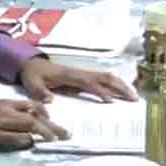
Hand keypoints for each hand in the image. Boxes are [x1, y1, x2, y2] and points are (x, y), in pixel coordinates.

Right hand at [0, 100, 67, 149]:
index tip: (54, 121)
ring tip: (55, 140)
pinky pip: (14, 138)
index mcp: (4, 102)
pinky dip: (25, 141)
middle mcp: (4, 110)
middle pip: (34, 116)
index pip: (31, 104)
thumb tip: (28, 126)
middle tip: (65, 134)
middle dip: (52, 125)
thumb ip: (9, 114)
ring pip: (28, 126)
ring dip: (44, 133)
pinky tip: (32, 145)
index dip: (46, 113)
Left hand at [19, 57, 136, 102]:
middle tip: (133, 98)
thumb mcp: (32, 84)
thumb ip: (40, 92)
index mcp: (69, 75)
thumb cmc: (33, 75)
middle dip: (119, 86)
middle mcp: (79, 73)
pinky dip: (115, 85)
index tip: (110, 101)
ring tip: (134, 97)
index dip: (99, 90)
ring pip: (106, 77)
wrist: (31, 64)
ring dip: (121, 85)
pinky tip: (122, 93)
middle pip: (104, 77)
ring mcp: (82, 74)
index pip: (88, 82)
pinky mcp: (83, 77)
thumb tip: (51, 101)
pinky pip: (102, 79)